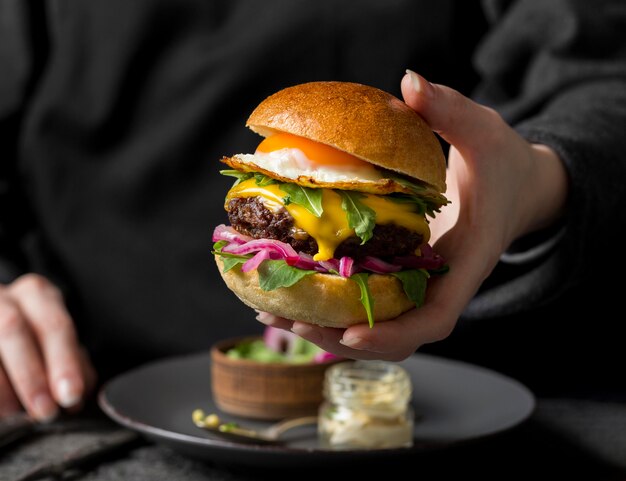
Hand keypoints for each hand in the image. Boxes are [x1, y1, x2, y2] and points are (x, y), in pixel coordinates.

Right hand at [0, 274, 96, 420]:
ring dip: (3, 387)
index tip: (71, 396)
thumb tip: (81, 392)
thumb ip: (71, 362)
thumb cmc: (32, 336)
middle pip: (14, 330)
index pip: (54, 326)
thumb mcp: (54, 341)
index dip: (64, 362)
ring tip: (15, 413)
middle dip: (31, 375)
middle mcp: (4, 298)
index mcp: (37, 295)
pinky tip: (1, 409)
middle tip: (45, 411)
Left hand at [257, 70, 567, 360]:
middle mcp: (439, 285)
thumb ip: (451, 110)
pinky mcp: (400, 274)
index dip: (394, 335)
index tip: (351, 335)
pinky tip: (284, 288)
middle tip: (288, 320)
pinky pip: (365, 298)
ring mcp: (418, 283)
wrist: (513, 190)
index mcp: (466, 265)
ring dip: (324, 326)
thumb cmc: (502, 165)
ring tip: (271, 312)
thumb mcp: (485, 133)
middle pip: (392, 334)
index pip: (437, 318)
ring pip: (373, 323)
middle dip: (340, 338)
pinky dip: (327, 302)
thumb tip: (408, 82)